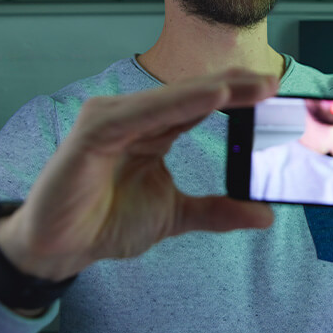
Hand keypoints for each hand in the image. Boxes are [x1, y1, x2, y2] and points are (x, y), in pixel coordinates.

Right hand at [0, 68, 278, 281]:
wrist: (59, 250)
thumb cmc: (105, 223)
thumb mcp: (174, 216)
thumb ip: (217, 211)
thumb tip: (264, 215)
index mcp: (152, 129)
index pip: (199, 103)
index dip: (236, 94)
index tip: (273, 91)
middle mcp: (132, 117)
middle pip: (188, 94)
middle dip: (232, 86)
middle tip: (271, 82)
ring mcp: (110, 120)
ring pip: (168, 99)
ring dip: (209, 90)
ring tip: (246, 86)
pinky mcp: (92, 132)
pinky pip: (141, 114)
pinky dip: (176, 104)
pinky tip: (208, 98)